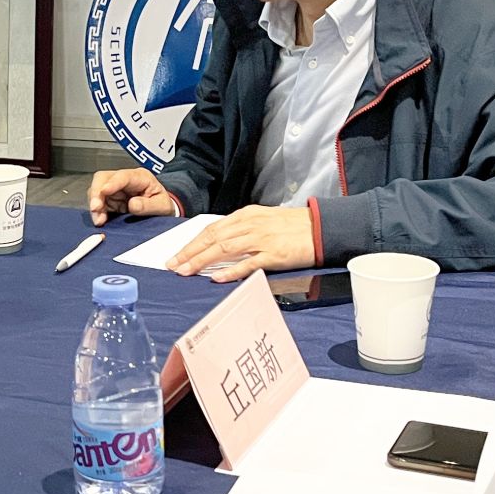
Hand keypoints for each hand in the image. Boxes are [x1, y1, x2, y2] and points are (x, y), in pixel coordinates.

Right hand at [87, 167, 178, 223]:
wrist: (161, 211)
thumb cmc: (162, 204)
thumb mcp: (162, 206)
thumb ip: (149, 205)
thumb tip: (133, 205)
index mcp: (140, 177)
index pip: (123, 176)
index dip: (112, 183)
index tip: (104, 191)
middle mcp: (124, 180)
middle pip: (103, 178)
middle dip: (96, 193)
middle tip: (96, 209)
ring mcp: (115, 189)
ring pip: (97, 190)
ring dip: (95, 205)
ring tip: (99, 220)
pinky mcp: (110, 200)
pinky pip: (98, 203)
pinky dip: (96, 212)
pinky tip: (100, 220)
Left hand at [169, 204, 315, 280]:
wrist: (321, 227)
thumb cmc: (293, 226)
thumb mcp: (263, 221)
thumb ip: (242, 230)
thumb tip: (219, 243)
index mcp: (246, 216)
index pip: (212, 229)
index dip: (192, 243)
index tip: (178, 255)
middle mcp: (250, 225)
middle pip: (213, 238)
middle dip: (190, 252)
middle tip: (173, 265)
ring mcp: (261, 239)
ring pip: (224, 248)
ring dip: (202, 260)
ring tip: (186, 271)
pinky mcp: (274, 254)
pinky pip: (248, 262)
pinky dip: (231, 270)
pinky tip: (217, 277)